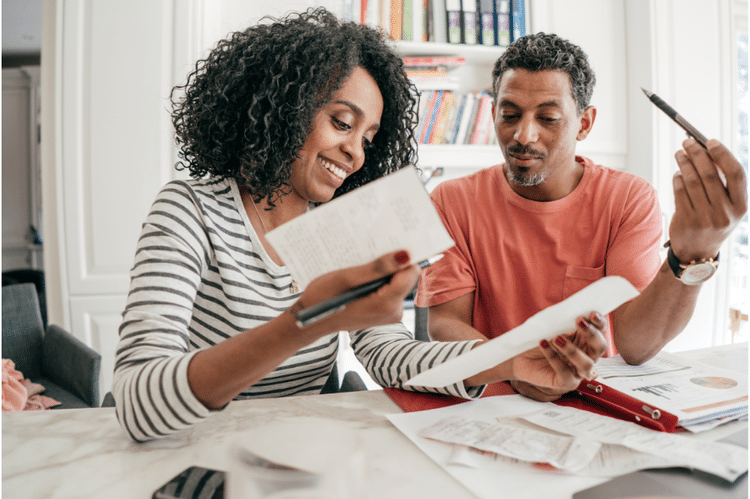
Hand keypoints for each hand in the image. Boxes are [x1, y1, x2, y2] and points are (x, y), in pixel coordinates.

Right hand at [293, 250, 418, 334]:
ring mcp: (390, 313)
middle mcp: (394, 311)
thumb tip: (405, 255)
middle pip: (404, 277)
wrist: (311, 320)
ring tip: (362, 267)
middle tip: (370, 255)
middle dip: (390, 264)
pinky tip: (362, 277)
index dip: (401, 257)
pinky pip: (388, 289)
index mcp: (387, 304)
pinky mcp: (384, 312)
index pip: (410, 272)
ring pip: (396, 282)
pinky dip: (378, 280)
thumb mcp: (347, 278)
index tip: (388, 245)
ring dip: (382, 272)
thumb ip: (378, 268)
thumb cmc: (323, 298)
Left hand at [509, 312, 607, 401]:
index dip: (600, 323)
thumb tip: (572, 311)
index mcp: (585, 341)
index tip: (593, 313)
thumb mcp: (551, 328)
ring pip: (586, 364)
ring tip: (556, 338)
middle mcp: (585, 357)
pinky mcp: (565, 382)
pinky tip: (543, 344)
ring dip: (573, 349)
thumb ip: (564, 322)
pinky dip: (553, 357)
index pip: (600, 332)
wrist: (520, 358)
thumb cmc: (539, 341)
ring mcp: (577, 371)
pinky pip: (564, 372)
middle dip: (592, 334)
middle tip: (580, 321)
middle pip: (600, 347)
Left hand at [669, 138, 747, 262]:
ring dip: (684, 163)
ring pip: (692, 181)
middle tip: (688, 142)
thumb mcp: (727, 207)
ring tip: (679, 153)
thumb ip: (723, 183)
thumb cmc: (714, 222)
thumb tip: (707, 151)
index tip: (711, 141)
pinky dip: (677, 178)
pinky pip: (679, 192)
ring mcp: (705, 218)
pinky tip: (677, 173)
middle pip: (710, 174)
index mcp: (741, 207)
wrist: (698, 253)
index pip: (736, 173)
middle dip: (698, 154)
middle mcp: (725, 213)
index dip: (723, 154)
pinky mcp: (686, 221)